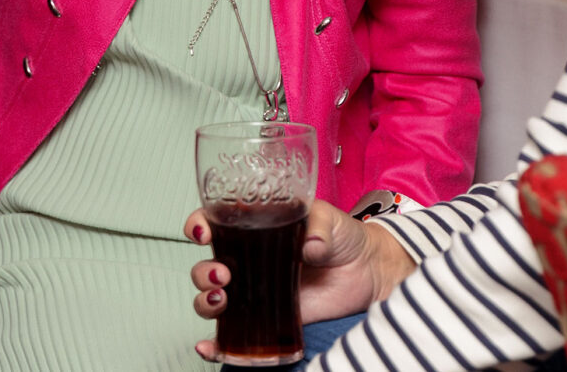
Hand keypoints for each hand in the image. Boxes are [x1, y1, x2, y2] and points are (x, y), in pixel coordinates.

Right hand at [184, 201, 416, 362]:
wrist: (368, 271)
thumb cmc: (344, 236)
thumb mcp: (330, 219)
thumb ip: (317, 228)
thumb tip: (309, 246)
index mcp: (254, 226)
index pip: (213, 222)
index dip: (198, 225)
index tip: (203, 232)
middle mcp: (248, 259)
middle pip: (205, 266)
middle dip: (203, 272)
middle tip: (222, 274)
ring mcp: (256, 291)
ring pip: (212, 298)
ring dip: (205, 301)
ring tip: (221, 299)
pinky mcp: (269, 318)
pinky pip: (235, 334)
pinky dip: (216, 343)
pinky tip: (208, 346)